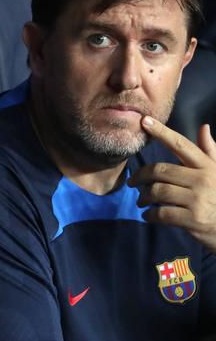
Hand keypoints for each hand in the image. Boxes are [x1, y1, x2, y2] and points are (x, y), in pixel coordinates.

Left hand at [131, 117, 215, 250]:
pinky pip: (161, 213)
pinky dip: (150, 215)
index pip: (181, 145)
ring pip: (158, 192)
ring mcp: (198, 199)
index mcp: (207, 166)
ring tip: (142, 201)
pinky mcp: (193, 219)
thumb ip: (210, 152)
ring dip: (144, 197)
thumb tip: (204, 128)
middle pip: (160, 171)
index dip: (161, 132)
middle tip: (133, 182)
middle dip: (141, 176)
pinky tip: (149, 216)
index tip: (143, 121)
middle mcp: (202, 179)